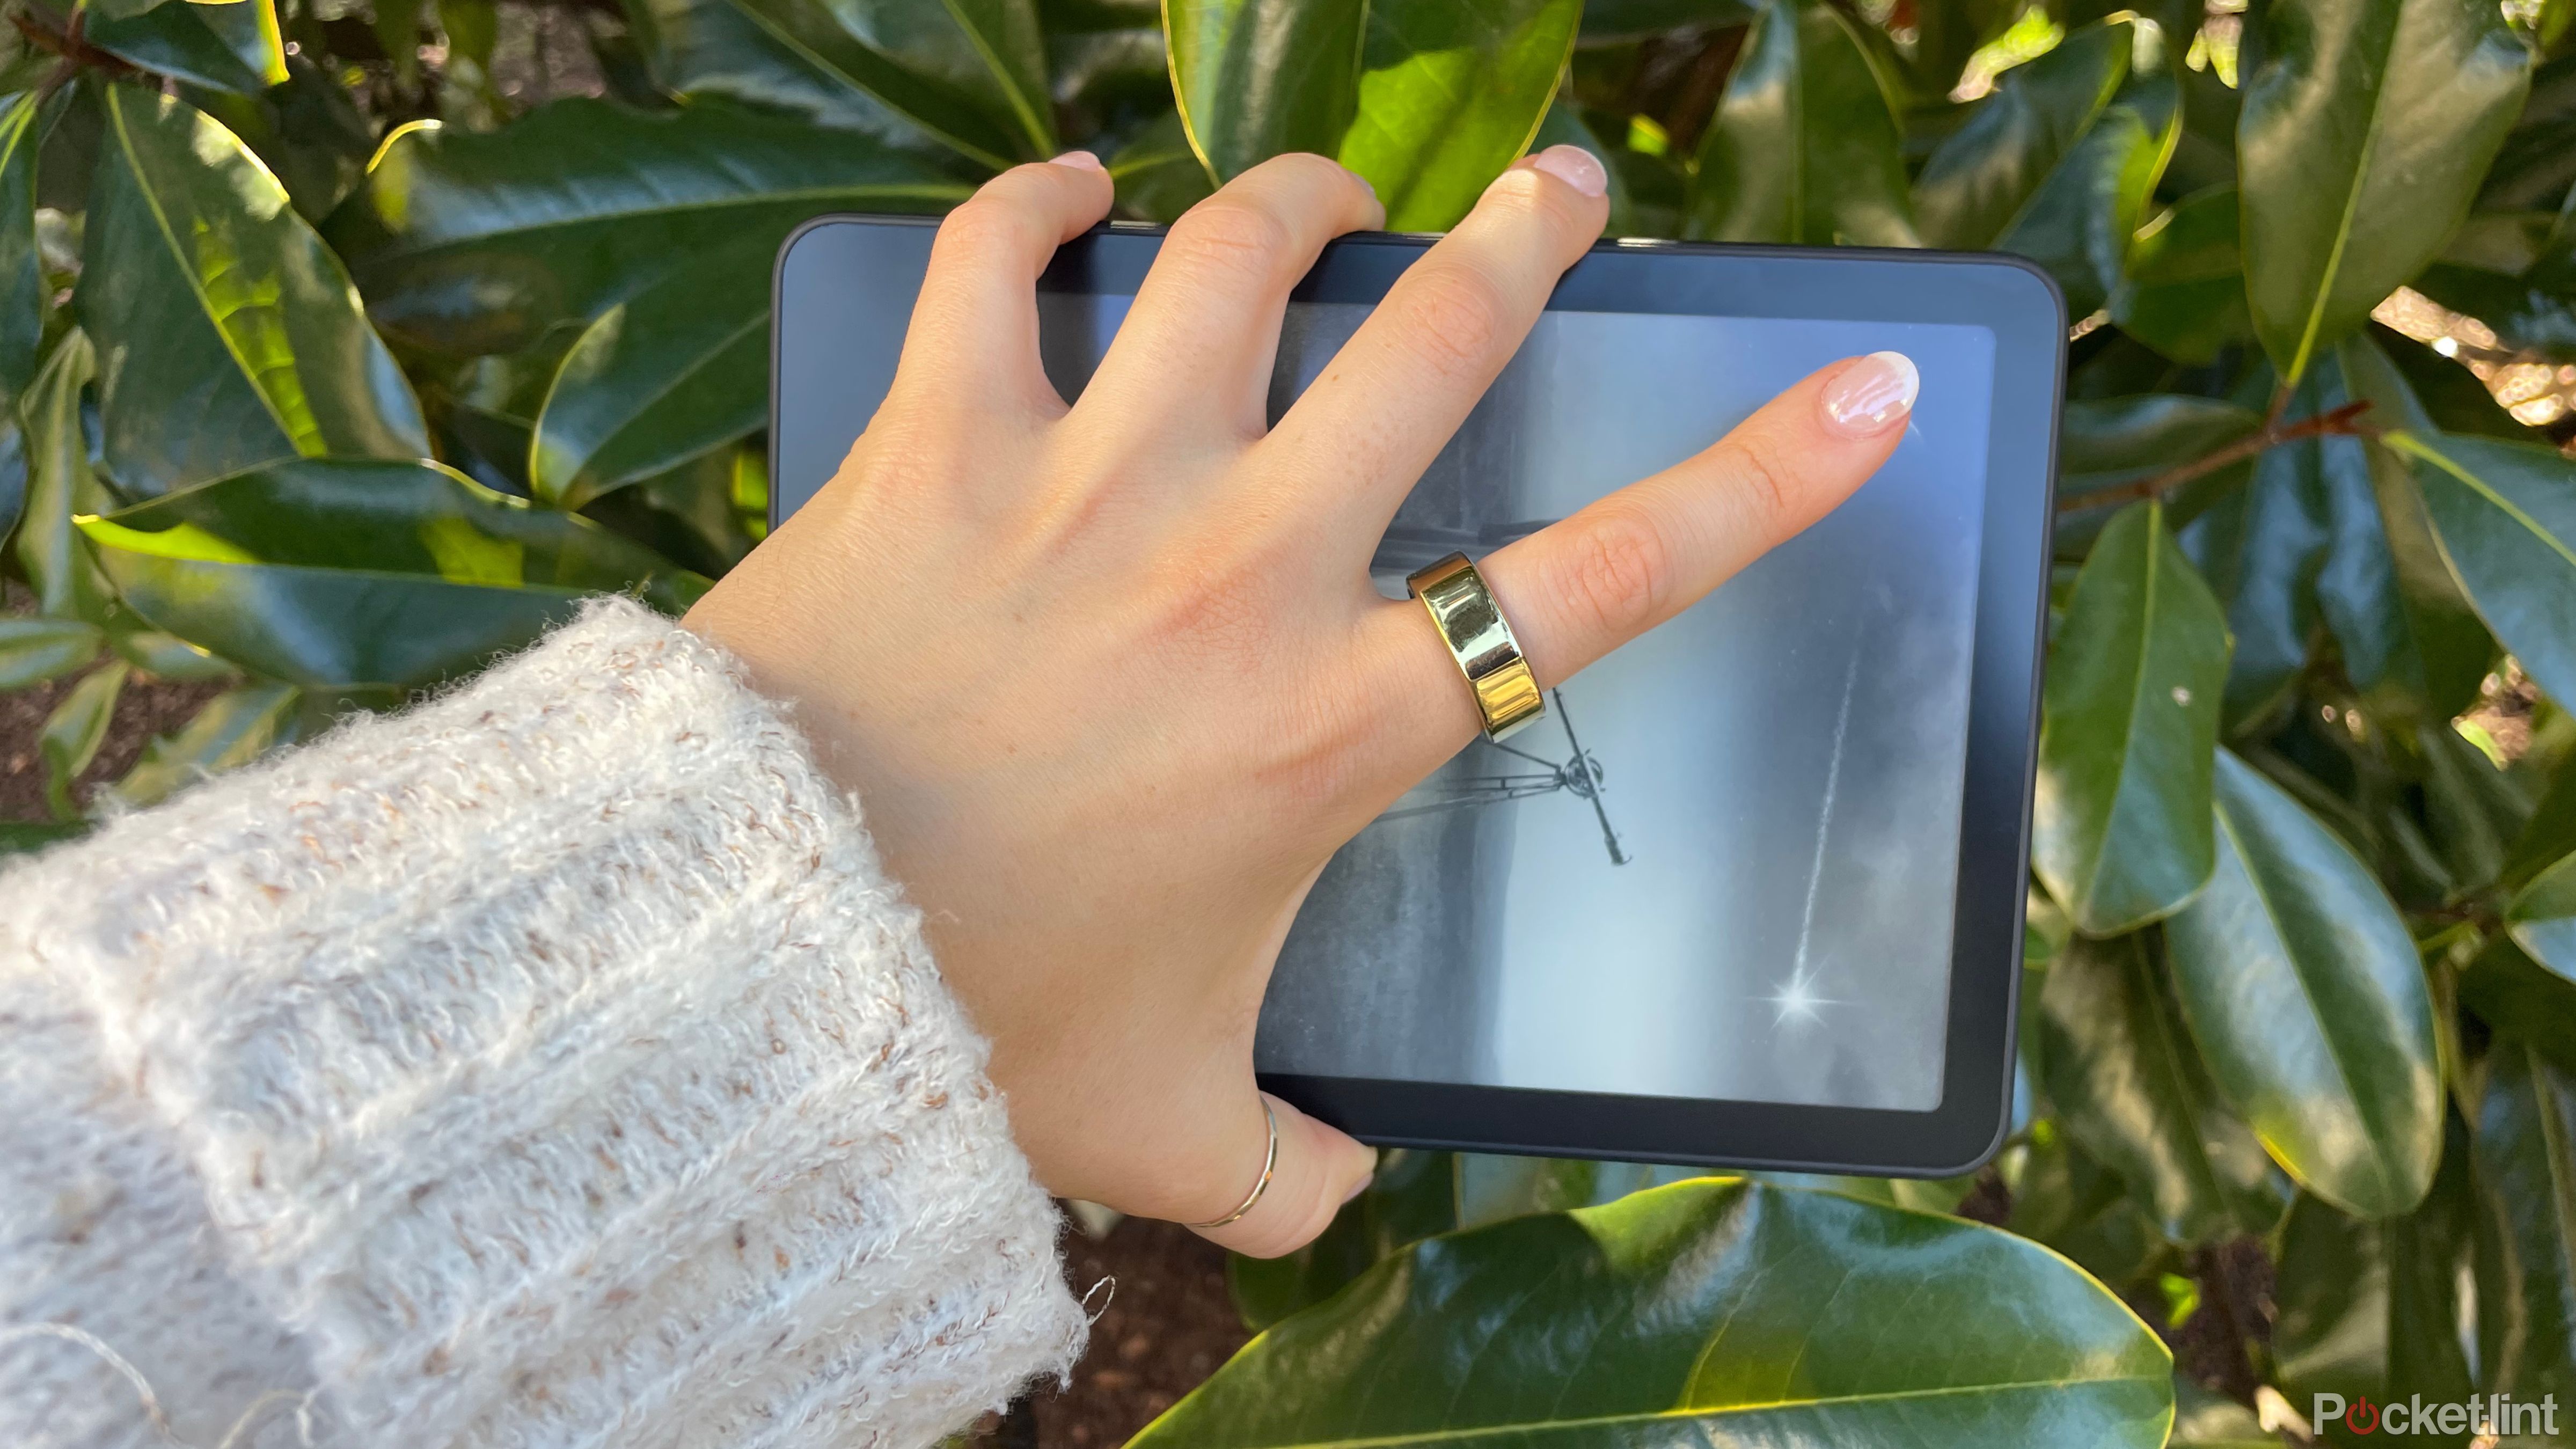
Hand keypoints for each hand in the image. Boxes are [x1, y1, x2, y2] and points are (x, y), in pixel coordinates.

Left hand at [683, 145, 1917, 1256]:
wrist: (760, 962)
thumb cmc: (974, 1035)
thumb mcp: (1166, 1132)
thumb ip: (1289, 1174)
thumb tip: (1341, 1193)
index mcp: (1335, 723)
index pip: (1607, 579)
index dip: (1764, 479)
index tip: (1863, 393)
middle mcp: (1238, 570)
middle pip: (1434, 342)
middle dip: (1525, 243)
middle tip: (1563, 190)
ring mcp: (1086, 483)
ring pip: (1233, 257)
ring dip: (1303, 199)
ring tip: (1335, 191)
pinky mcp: (933, 444)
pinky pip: (988, 261)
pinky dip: (1032, 206)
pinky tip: (1066, 188)